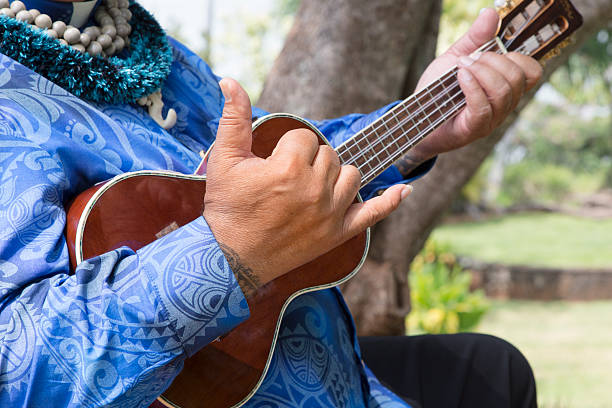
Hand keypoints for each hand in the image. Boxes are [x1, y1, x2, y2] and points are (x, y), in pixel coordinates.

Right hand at [203, 79, 411, 295]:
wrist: (230, 257)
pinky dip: (390, 201)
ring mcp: (330, 213)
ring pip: (352, 175)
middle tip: (286, 180)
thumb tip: (230, 80)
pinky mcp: (337, 234)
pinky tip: (403, 190)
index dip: (288, 148)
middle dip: (309, 161)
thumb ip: (232, 118)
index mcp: (290, 167)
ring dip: (336, 176)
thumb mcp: (224, 160)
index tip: (273, 164)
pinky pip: (373, 214)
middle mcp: (315, 189)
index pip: (305, 137)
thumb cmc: (227, 207)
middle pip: (329, 154)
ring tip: (311, 187)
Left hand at [396, 8, 542, 173]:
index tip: (489, 52)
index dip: (518, 58)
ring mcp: (491, 119)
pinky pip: (483, 107)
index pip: (532, 72)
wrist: (416, 117)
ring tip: (460, 68)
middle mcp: (503, 105)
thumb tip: (490, 14)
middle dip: (492, 61)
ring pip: (502, 92)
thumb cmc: (437, 92)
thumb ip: (475, 38)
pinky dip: (472, 87)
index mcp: (505, 87)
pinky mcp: (474, 129)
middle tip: (468, 60)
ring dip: (480, 72)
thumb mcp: (456, 58)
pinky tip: (460, 77)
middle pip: (517, 78)